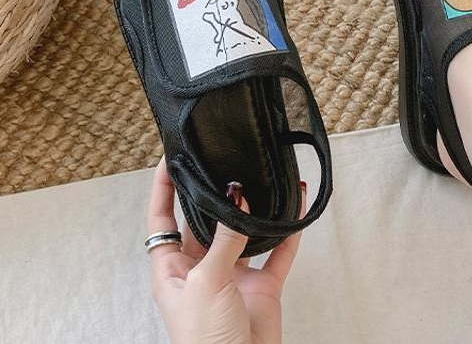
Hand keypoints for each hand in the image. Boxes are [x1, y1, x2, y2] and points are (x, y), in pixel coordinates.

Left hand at [148, 157, 304, 343]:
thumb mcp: (206, 283)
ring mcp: (233, 276)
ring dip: (254, 211)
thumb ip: (223, 239)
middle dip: (215, 194)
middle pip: (204, 221)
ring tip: (261, 181)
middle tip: (224, 162)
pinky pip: (278, 252)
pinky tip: (295, 209)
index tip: (170, 160)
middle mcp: (201, 268)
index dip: (163, 189)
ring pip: (243, 233)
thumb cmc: (204, 341)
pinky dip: (287, 231)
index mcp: (173, 269)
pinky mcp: (261, 286)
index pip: (161, 219)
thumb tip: (236, 198)